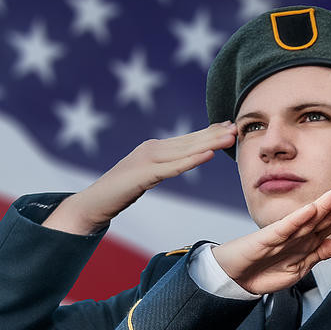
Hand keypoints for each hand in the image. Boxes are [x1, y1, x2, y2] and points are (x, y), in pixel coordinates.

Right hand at [43, 122, 236, 234]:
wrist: (93, 203)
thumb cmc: (119, 192)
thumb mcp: (146, 175)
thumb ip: (163, 167)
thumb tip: (181, 162)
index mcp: (153, 149)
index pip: (187, 139)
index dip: (209, 132)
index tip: (229, 126)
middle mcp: (151, 149)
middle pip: (189, 141)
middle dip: (214, 134)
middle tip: (237, 126)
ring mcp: (146, 160)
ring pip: (184, 151)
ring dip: (209, 143)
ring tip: (230, 137)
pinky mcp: (142, 175)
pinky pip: (172, 168)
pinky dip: (191, 161)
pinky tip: (208, 156)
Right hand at [211, 177, 330, 294]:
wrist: (234, 278)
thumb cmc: (264, 271)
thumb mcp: (298, 268)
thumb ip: (318, 255)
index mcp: (306, 240)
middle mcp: (297, 233)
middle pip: (324, 214)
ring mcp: (283, 234)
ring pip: (309, 217)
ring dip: (326, 203)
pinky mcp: (267, 239)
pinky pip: (285, 228)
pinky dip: (298, 219)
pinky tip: (312, 209)